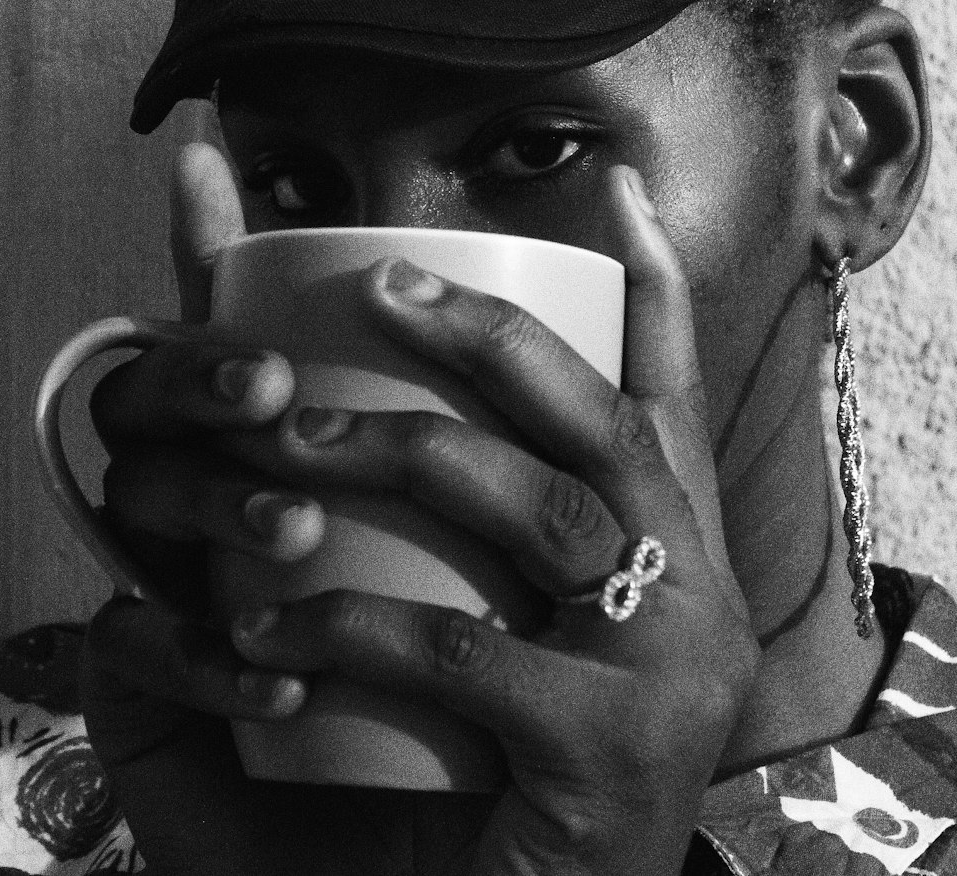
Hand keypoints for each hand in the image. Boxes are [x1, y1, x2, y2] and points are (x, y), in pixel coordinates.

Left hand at [84, 148, 758, 874]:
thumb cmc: (484, 770)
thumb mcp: (471, 622)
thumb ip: (422, 520)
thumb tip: (322, 396)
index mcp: (666, 542)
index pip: (670, 392)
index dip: (654, 286)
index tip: (616, 186)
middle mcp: (691, 586)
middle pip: (600, 417)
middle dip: (487, 332)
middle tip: (375, 280)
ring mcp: (668, 666)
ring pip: (538, 504)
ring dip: (398, 452)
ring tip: (282, 440)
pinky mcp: (616, 754)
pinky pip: (465, 652)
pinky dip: (352, 630)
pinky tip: (265, 632)